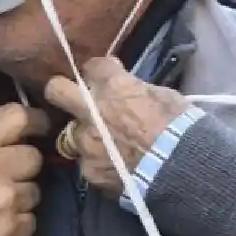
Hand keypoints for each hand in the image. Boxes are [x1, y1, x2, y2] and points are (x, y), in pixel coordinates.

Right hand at [0, 103, 49, 235]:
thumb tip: (18, 130)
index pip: (20, 118)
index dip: (35, 121)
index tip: (41, 126)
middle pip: (34, 157)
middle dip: (23, 165)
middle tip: (6, 174)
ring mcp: (4, 202)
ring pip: (35, 190)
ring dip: (21, 195)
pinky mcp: (10, 231)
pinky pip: (30, 219)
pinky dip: (18, 222)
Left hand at [44, 56, 187, 196]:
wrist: (178, 167)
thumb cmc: (178, 126)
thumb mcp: (162, 95)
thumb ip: (136, 90)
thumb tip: (129, 90)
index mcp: (112, 86)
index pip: (92, 66)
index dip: (97, 71)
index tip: (103, 76)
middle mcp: (91, 110)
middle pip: (56, 90)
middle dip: (60, 90)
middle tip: (73, 98)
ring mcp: (86, 142)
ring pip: (72, 134)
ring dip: (86, 137)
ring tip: (104, 147)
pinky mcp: (89, 170)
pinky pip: (89, 164)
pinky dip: (100, 164)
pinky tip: (115, 169)